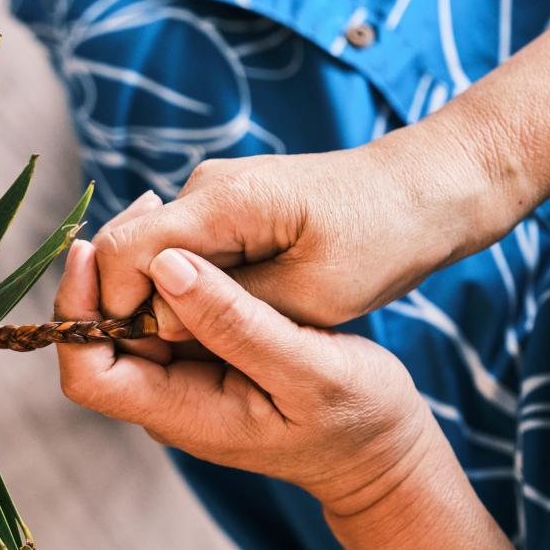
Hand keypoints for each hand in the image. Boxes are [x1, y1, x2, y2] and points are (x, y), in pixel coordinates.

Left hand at [56, 238, 445, 516]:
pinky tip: (187, 230)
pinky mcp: (202, 357)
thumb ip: (237, 323)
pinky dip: (167, 270)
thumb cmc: (358, 420)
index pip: (89, 375)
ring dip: (136, 264)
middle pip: (99, 336)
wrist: (383, 451)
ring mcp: (182, 378)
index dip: (77, 312)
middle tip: (142, 207)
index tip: (91, 250)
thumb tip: (163, 266)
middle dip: (106, 272)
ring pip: (129, 316)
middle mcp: (167, 398)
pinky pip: (164, 310)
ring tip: (162, 206)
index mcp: (182, 414)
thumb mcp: (310, 369)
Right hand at [91, 126, 513, 332]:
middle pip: (130, 255)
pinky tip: (238, 317)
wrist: (431, 187)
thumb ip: (232, 310)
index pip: (124, 250)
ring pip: (157, 259)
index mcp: (223, 200)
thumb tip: (156, 322)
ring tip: (223, 343)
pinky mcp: (228, 208)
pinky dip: (196, 292)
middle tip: (188, 362)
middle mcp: (204, 188)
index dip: (117, 309)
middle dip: (141, 312)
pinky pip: (186, 254)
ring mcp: (213, 194)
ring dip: (173, 304)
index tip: (150, 358)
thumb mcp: (316, 294)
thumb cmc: (387, 238)